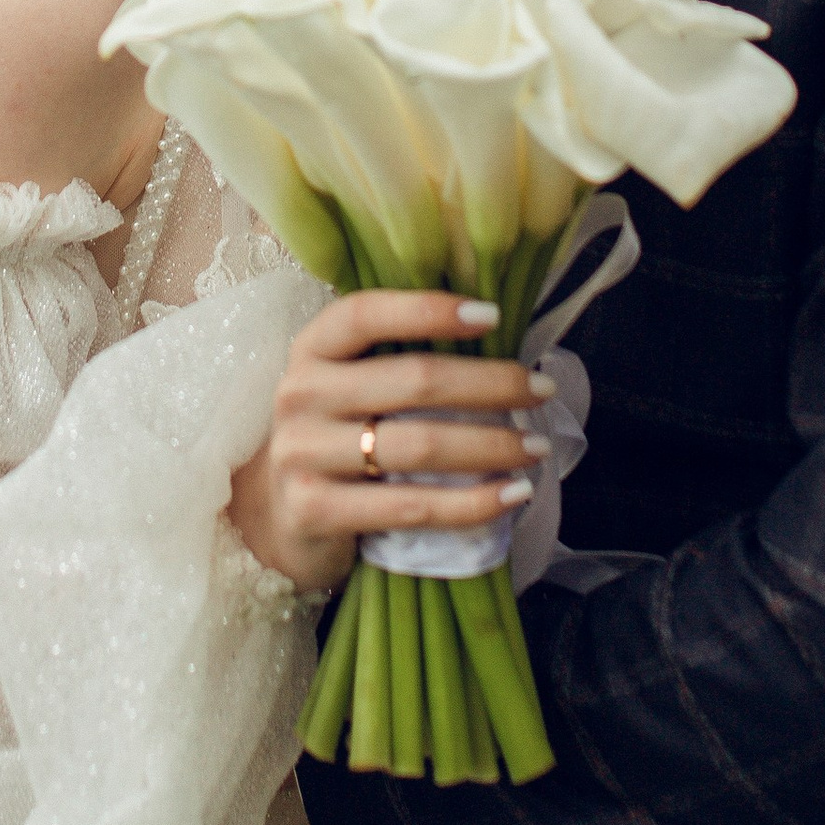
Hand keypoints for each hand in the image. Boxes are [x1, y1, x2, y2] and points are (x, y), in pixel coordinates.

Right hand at [228, 287, 553, 596]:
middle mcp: (300, 393)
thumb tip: (499, 341)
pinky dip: (472, 503)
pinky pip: (411, 505)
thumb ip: (401, 361)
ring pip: (419, 444)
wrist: (281, 515)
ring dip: (493, 445)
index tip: (493, 316)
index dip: (428, 309)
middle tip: (542, 390)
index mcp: (312, 349)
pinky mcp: (314, 509)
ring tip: (537, 447)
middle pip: (413, 380)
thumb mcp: (353, 387)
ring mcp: (302, 453)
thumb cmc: (340, 437)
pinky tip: (511, 494)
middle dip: (492, 384)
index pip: (366, 313)